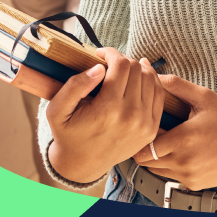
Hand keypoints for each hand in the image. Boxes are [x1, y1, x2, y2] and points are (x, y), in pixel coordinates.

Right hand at [47, 50, 164, 184]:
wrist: (83, 164)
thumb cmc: (68, 134)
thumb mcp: (57, 110)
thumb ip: (75, 86)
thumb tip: (99, 68)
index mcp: (108, 109)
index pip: (121, 65)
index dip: (111, 53)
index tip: (101, 54)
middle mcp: (131, 116)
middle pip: (136, 68)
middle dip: (122, 60)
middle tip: (109, 64)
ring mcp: (145, 123)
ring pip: (150, 78)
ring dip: (137, 68)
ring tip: (123, 69)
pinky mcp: (152, 128)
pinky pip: (159, 94)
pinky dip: (151, 81)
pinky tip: (139, 76)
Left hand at [131, 75, 216, 189]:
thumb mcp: (204, 97)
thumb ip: (177, 85)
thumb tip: (154, 75)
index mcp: (184, 139)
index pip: (144, 147)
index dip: (142, 135)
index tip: (148, 125)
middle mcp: (184, 162)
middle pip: (146, 161)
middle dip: (146, 146)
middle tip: (157, 132)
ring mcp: (189, 176)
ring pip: (156, 171)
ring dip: (158, 158)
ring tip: (170, 141)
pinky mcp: (195, 184)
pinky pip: (172, 177)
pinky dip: (172, 166)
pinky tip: (184, 152)